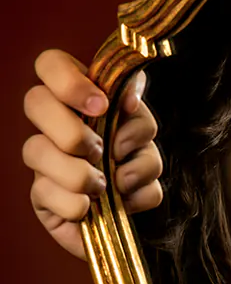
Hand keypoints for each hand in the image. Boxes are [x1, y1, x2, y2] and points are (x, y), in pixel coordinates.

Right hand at [23, 49, 162, 259]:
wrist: (128, 220)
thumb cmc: (133, 170)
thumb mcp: (143, 143)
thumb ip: (138, 118)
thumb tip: (128, 98)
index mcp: (77, 100)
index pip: (51, 64)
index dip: (70, 80)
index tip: (102, 105)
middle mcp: (51, 124)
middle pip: (34, 100)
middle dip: (73, 132)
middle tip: (101, 153)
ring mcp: (40, 160)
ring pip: (35, 149)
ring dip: (80, 174)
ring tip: (105, 187)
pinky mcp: (38, 197)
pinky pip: (44, 194)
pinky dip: (76, 206)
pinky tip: (92, 211)